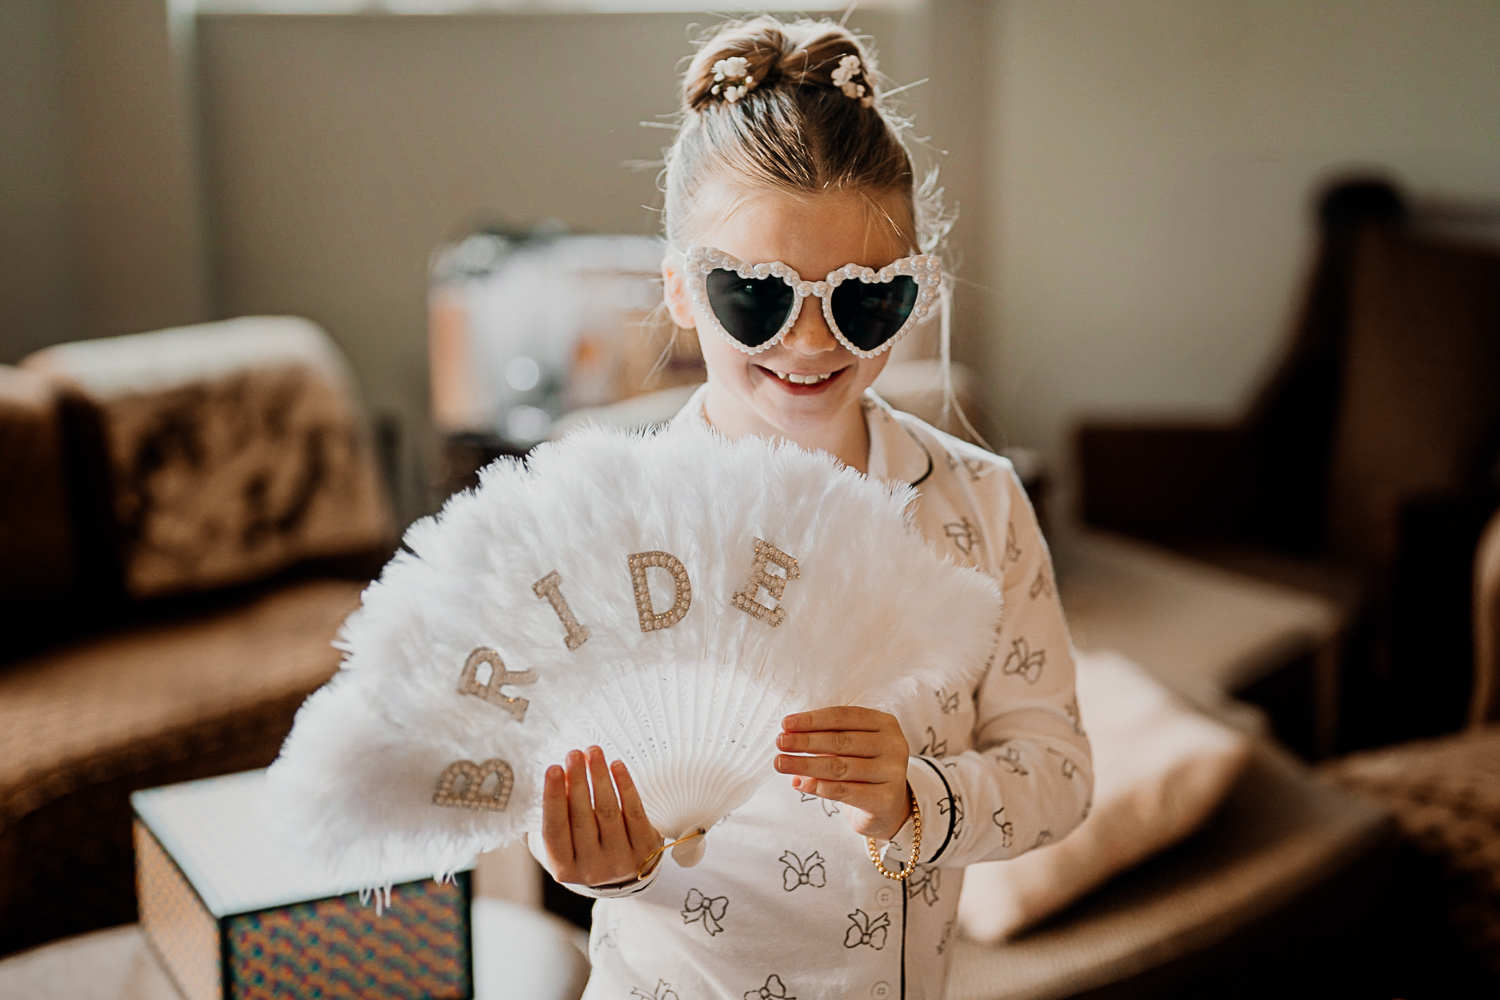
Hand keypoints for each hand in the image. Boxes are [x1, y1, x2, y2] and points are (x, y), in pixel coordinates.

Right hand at [538, 746, 661, 887]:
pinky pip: (634, 812)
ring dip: (600, 777)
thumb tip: (561, 774)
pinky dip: (625, 786)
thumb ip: (561, 813)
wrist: (623, 866)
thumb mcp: (567, 838)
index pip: (555, 830)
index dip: (554, 798)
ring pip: (608, 812)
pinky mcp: (645, 851)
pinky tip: (617, 766)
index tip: (553, 768)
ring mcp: (620, 863)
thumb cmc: (586, 843)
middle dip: (578, 781)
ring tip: (594, 752)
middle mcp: (592, 870)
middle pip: (583, 818)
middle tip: (574, 754)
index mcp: (563, 868)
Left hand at [776, 707, 910, 840]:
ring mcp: (893, 773)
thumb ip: (828, 737)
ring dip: (805, 764)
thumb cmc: (863, 768)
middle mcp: (893, 745)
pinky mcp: (885, 799)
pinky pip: (844, 791)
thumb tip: (789, 735)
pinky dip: (818, 786)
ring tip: (781, 763)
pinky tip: (798, 782)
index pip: (843, 717)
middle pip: (841, 741)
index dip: (812, 720)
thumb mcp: (852, 746)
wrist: (888, 807)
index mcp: (885, 723)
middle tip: (780, 742)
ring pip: (840, 767)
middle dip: (806, 741)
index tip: (785, 724)